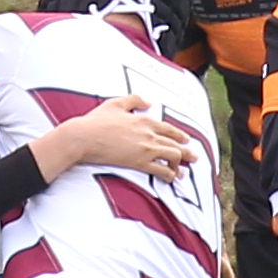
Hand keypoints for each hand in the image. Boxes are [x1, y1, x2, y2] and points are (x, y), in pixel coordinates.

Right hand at [50, 98, 199, 181]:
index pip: (168, 129)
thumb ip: (134, 100)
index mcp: (144, 119)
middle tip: (193, 157)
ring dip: (180, 164)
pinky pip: (162, 170)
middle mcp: (149, 133)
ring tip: (183, 172)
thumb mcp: (115, 103)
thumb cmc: (96, 121)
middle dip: (187, 152)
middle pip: (176, 143)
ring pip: (173, 156)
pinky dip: (170, 175)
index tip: (186, 140)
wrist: (84, 137)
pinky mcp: (140, 162)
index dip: (180, 136)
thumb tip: (148, 101)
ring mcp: (146, 148)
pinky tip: (172, 178)